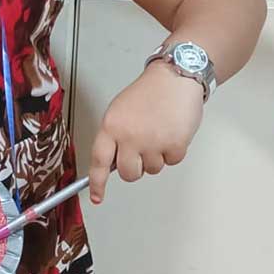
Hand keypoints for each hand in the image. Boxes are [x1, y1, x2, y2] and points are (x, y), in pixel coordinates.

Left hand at [88, 63, 203, 203]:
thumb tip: (112, 162)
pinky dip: (174, 151)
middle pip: (129, 174)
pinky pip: (172, 162)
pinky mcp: (174, 144)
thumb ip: (114, 136)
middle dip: (136, 167)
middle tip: (143, 150)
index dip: (98, 182)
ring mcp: (152, 142)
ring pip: (152, 169)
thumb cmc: (148, 92)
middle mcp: (129, 137)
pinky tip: (172, 131)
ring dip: (157, 156)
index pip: (99, 161)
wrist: (175, 77)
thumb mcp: (120, 111)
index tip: (98, 196)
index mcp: (111, 126)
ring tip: (159, 132)